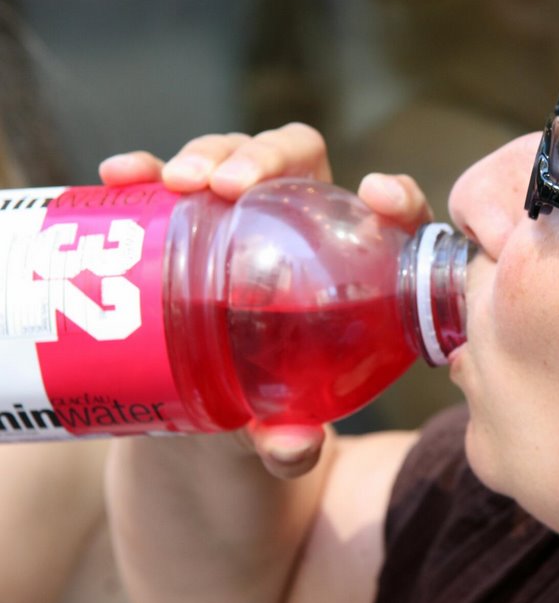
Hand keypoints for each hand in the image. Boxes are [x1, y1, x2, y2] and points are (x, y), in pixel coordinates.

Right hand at [99, 123, 433, 476]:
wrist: (203, 407)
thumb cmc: (267, 403)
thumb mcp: (279, 421)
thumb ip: (291, 439)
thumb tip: (292, 447)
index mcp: (346, 261)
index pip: (386, 212)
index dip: (395, 195)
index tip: (376, 194)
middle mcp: (295, 224)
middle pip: (294, 161)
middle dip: (264, 159)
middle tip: (227, 187)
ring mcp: (236, 214)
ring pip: (230, 158)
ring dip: (205, 155)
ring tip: (175, 182)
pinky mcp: (183, 219)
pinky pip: (164, 182)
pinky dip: (143, 170)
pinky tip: (120, 176)